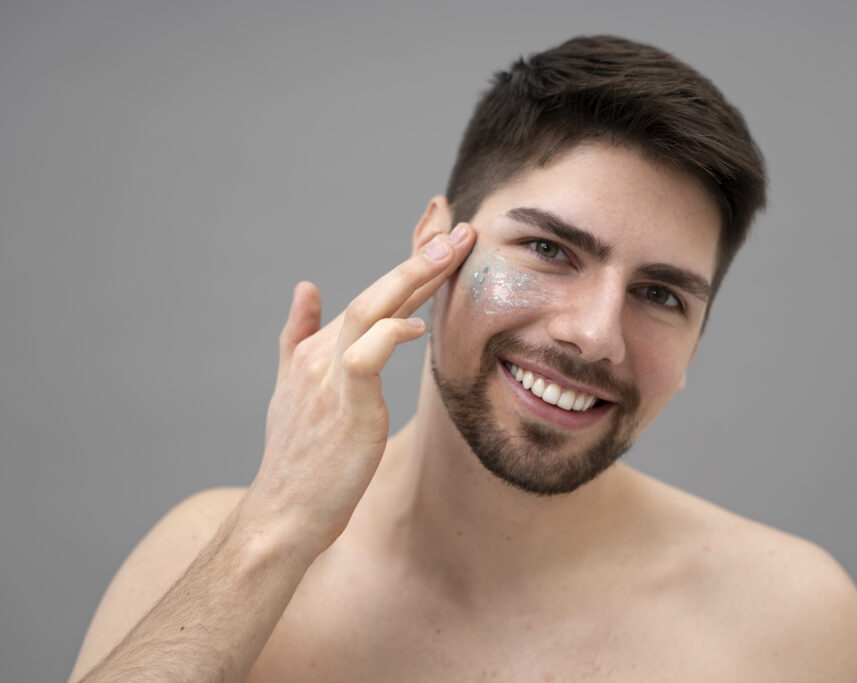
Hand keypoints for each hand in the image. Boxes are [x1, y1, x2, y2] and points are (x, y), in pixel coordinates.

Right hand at [241, 222, 475, 556]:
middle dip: (419, 252)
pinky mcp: (343, 405)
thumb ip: (299, 336)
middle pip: (376, 290)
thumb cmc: (300, 459)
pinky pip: (365, 358)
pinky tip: (418, 325)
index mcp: (319, 348)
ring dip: (410, 276)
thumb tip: (305, 287)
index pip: (374, 295)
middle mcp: (322, 353)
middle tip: (457, 223)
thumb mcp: (295, 390)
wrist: (282, 513)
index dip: (408, 259)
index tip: (440, 229)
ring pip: (369, 310)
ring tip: (449, 247)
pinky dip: (389, 336)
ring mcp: (329, 376)